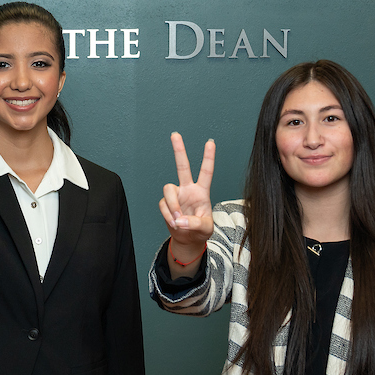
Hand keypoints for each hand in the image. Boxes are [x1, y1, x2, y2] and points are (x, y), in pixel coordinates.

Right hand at [158, 132, 214, 274]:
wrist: (187, 240)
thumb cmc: (200, 231)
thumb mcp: (205, 228)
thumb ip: (194, 223)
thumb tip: (180, 219)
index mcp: (201, 192)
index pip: (206, 172)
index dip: (208, 157)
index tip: (210, 142)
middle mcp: (188, 190)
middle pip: (182, 166)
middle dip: (179, 150)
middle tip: (175, 135)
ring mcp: (176, 196)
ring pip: (169, 189)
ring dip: (172, 205)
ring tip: (177, 219)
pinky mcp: (166, 204)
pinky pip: (163, 205)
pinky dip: (168, 215)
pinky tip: (174, 222)